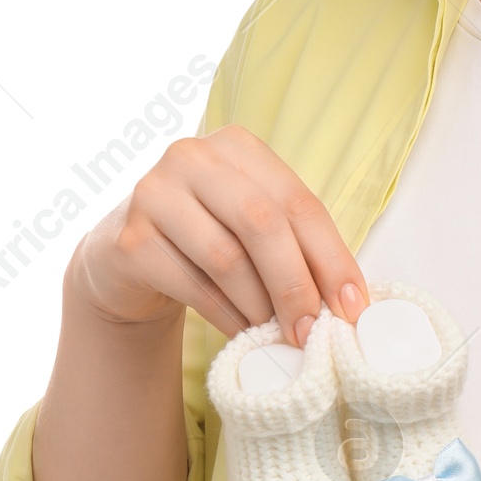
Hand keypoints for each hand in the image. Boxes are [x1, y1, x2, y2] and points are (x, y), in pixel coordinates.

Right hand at [69, 123, 368, 344]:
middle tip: (311, 329)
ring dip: (260, 305)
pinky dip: (225, 316)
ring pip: (226, 257)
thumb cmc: (207, 241)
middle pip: (262, 223)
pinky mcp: (130, 238)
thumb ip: (295, 246)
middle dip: (295, 283)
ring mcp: (154, 193)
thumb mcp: (251, 228)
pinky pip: (191, 285)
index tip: (353, 305)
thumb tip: (349, 299)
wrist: (128, 262)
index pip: (298, 202)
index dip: (332, 257)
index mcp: (238, 146)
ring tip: (277, 333)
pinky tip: (241, 334)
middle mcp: (192, 157)